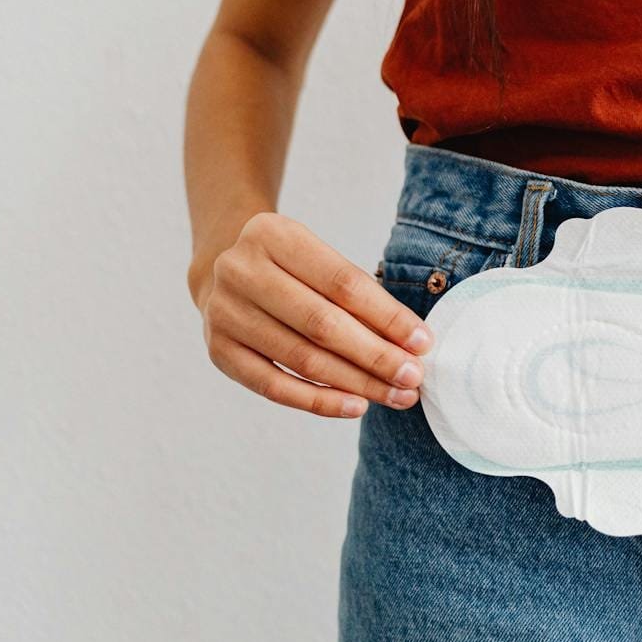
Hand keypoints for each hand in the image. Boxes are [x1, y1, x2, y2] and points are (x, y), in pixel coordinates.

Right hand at [195, 212, 433, 417]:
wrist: (223, 270)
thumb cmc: (291, 268)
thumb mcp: (319, 259)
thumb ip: (358, 294)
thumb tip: (411, 344)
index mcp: (273, 235)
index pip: (342, 283)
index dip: (387, 316)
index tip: (422, 342)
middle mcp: (240, 271)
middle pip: (322, 324)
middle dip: (376, 356)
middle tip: (413, 377)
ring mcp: (224, 312)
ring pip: (302, 359)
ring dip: (356, 383)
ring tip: (395, 395)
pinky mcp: (218, 351)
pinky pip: (274, 386)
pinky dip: (319, 401)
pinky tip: (356, 406)